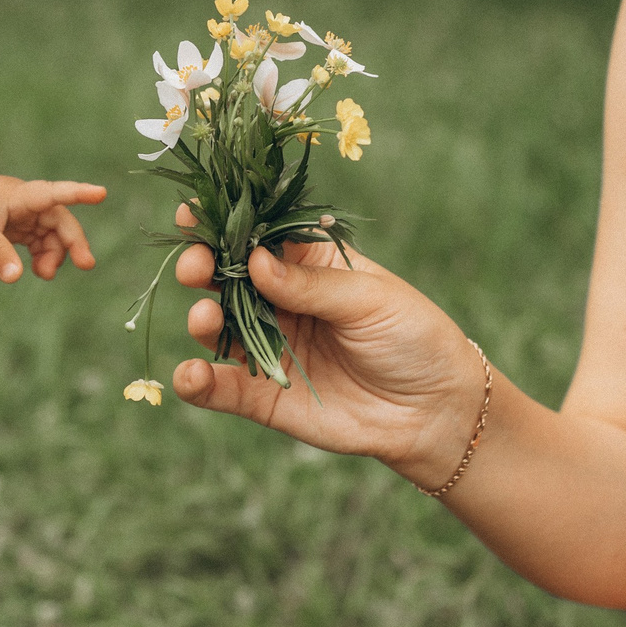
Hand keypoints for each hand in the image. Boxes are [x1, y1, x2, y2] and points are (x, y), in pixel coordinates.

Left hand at [0, 171, 106, 282]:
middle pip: (59, 220)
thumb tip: (17, 278)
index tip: (101, 194)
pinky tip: (37, 270)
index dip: (78, 193)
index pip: (52, 193)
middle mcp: (24, 203)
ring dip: (55, 254)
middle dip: (73, 242)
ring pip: (50, 235)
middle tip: (86, 265)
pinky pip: (37, 243)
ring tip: (44, 275)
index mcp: (17, 195)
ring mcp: (20, 216)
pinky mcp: (13, 229)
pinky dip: (42, 257)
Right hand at [169, 212, 484, 487]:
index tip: (192, 214)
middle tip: (196, 267)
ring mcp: (270, 347)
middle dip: (203, 267)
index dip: (224, 224)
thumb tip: (255, 259)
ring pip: (219, 329)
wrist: (436, 412)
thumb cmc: (413, 337)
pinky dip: (198, 381)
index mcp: (309, 264)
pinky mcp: (265, 397)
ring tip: (204, 320)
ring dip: (202, 321)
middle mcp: (281, 302)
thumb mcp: (369, 300)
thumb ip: (311, 284)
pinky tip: (190, 376)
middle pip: (228, 278)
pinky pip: (223, 388)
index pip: (258, 235)